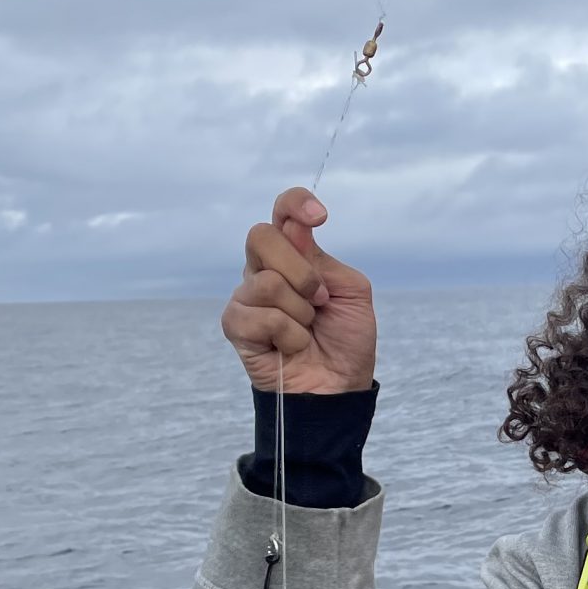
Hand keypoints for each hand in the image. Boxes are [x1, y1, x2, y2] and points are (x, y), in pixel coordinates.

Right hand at [221, 188, 376, 394]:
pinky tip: (291, 347)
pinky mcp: (236, 325)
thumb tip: (295, 231)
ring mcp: (247, 296)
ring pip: (267, 281)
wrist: (338, 385)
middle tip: (319, 300)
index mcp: (295, 254)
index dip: (295, 203)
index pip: (283, 212)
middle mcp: (265, 269)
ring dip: (300, 312)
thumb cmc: (345, 340)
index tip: (320, 217)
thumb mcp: (351, 293)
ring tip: (307, 330)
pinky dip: (289, 335)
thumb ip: (324, 260)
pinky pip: (260, 315)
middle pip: (261, 236)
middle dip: (301, 271)